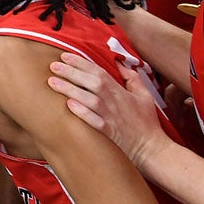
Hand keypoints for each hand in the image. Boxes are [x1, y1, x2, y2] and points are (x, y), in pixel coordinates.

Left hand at [47, 53, 169, 167]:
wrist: (151, 148)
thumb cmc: (146, 121)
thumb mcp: (144, 95)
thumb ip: (132, 78)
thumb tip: (121, 62)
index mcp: (120, 92)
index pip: (99, 72)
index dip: (82, 63)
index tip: (64, 56)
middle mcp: (114, 102)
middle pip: (92, 82)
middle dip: (72, 72)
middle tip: (53, 66)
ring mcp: (111, 117)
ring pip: (90, 100)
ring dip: (71, 90)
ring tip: (52, 82)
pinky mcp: (109, 132)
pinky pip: (94, 121)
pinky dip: (83, 113)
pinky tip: (68, 105)